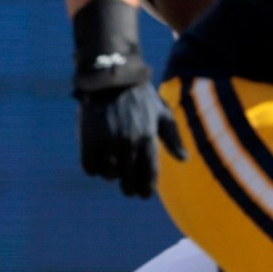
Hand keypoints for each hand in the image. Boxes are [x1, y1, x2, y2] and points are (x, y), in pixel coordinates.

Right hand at [71, 0, 179, 197]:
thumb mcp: (161, 113)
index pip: (149, 176)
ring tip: (112, 168)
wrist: (111, 77)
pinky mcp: (89, 138)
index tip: (143, 194)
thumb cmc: (140, 96)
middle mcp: (129, 142)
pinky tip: (97, 161)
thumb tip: (184, 159)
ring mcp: (108, 141)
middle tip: (127, 187)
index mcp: (148, 138)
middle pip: (128, 182)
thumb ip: (173, 138)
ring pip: (108, 176)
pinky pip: (89, 167)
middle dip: (128, 188)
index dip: (146, 190)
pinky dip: (93, 167)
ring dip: (110, 174)